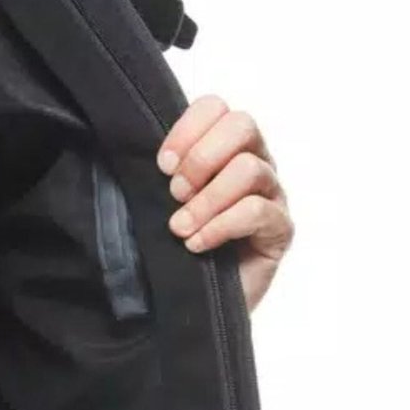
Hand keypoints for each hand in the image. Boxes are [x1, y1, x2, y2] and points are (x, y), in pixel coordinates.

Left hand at [153, 95, 292, 313]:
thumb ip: (157, 174)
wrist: (190, 303)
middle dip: (200, 159)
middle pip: (242, 125)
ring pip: (249, 169)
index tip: (160, 166)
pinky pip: (257, 211)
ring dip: (206, 200)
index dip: (186, 130)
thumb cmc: (172, 248)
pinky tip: (197, 245)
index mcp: (221, 147)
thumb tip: (129, 151)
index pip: (215, 107)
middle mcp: (253, 161)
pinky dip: (220, 227)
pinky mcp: (280, 229)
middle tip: (174, 194)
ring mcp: (271, 194)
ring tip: (180, 228)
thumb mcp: (156, 203)